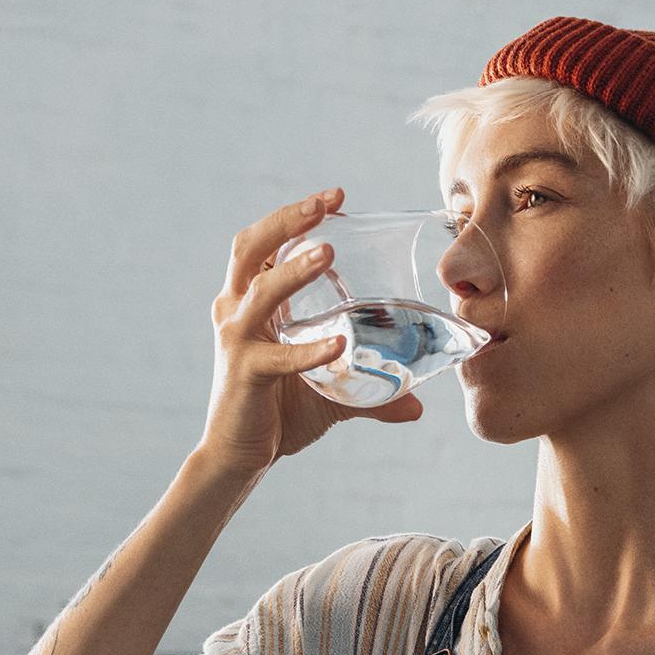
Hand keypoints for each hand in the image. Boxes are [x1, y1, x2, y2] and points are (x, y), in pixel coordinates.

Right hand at [196, 188, 423, 473]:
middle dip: (287, 220)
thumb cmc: (280, 413)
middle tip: (326, 204)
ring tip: (327, 253)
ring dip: (293, 271)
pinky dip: (309, 350)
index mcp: (251, 302)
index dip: (294, 216)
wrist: (239, 457)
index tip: (335, 197)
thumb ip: (372, 392)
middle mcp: (237, 312)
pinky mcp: (245, 374)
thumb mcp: (332, 393)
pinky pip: (278, 357)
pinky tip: (338, 345)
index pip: (266, 244)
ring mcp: (237, 341)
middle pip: (250, 249)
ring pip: (259, 292)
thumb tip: (418, 405)